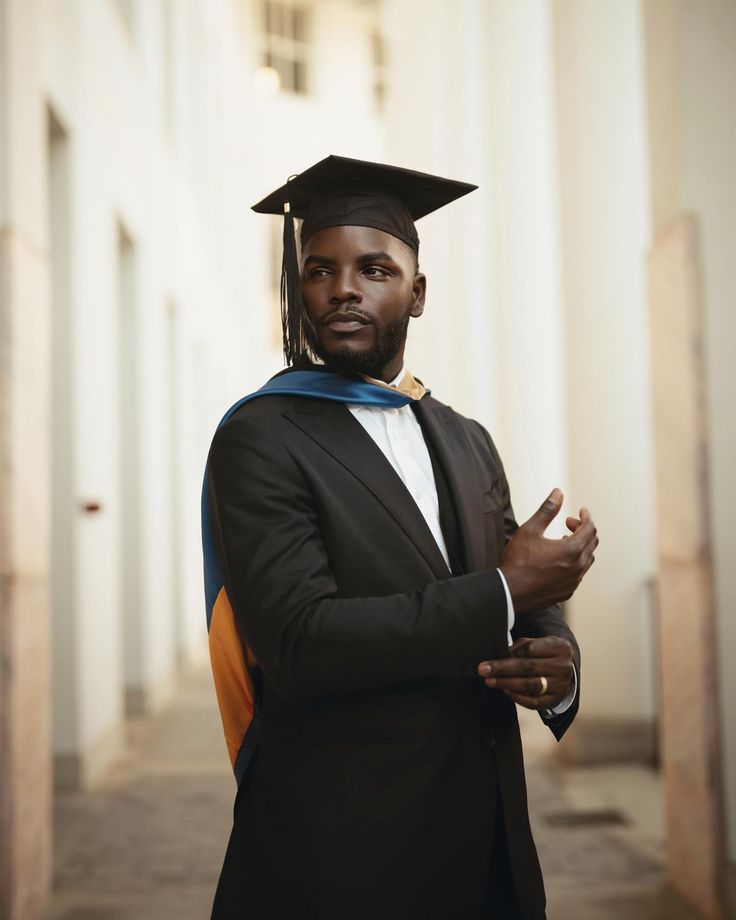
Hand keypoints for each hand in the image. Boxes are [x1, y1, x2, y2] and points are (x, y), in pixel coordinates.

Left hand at [477, 636, 573, 709]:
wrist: (563, 669)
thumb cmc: (543, 653)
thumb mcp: (536, 643)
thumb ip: (519, 647)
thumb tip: (498, 655)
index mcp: (559, 647)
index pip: (530, 648)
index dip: (509, 653)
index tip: (491, 658)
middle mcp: (563, 666)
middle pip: (529, 667)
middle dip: (503, 669)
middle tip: (483, 670)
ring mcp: (562, 685)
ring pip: (532, 685)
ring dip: (508, 683)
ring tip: (491, 681)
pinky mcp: (556, 700)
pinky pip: (535, 702)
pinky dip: (518, 697)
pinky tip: (505, 691)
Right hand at [499, 488, 597, 612]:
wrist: (509, 592)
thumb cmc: (518, 561)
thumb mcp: (530, 530)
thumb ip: (547, 510)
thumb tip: (559, 492)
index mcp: (572, 550)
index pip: (590, 528)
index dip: (586, 517)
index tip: (580, 510)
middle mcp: (578, 567)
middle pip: (592, 543)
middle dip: (583, 529)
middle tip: (567, 522)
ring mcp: (574, 582)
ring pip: (587, 559)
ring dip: (580, 546)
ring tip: (563, 539)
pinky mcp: (567, 592)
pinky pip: (579, 573)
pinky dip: (575, 561)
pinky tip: (559, 559)